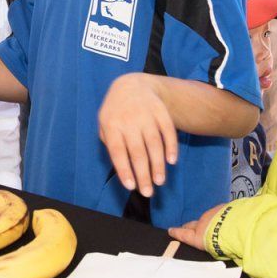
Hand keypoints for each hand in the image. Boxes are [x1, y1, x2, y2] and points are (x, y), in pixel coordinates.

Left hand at [98, 73, 177, 197]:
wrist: (132, 84)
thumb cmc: (116, 112)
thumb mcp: (104, 123)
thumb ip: (110, 143)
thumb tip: (122, 166)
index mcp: (111, 124)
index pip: (117, 151)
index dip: (124, 170)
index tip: (131, 186)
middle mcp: (129, 120)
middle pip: (137, 151)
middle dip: (143, 174)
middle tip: (148, 193)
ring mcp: (146, 115)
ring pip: (154, 143)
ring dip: (158, 164)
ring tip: (159, 181)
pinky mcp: (161, 111)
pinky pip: (168, 130)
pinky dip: (171, 146)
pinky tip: (172, 161)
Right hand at [167, 203, 226, 251]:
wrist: (237, 228)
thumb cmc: (225, 244)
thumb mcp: (216, 253)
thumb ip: (212, 249)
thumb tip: (214, 250)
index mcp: (198, 237)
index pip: (184, 235)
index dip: (176, 233)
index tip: (170, 230)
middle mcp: (202, 223)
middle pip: (191, 224)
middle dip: (188, 226)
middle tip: (185, 227)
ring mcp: (212, 214)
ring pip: (207, 218)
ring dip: (209, 221)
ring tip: (215, 226)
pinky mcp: (222, 207)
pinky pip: (219, 212)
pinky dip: (221, 215)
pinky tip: (229, 218)